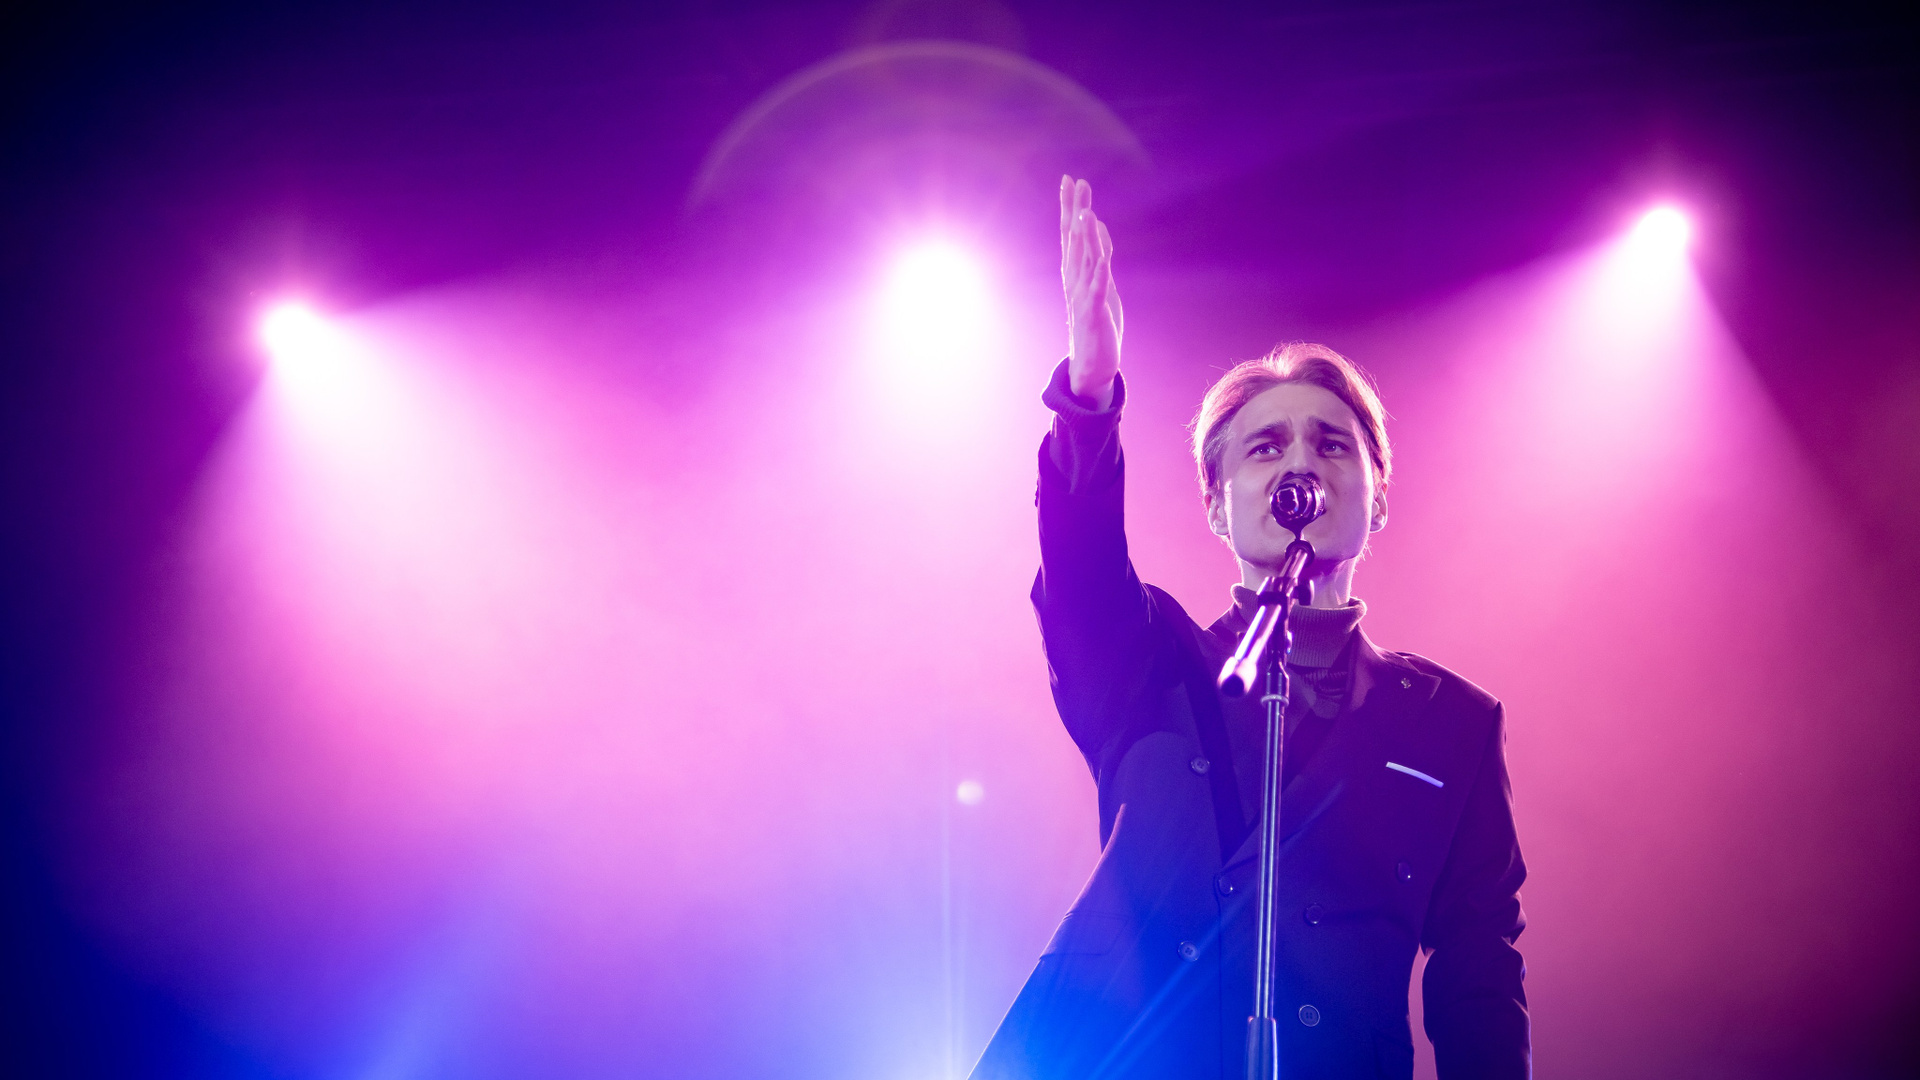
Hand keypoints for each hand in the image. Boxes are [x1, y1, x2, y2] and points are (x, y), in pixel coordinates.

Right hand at [1060, 175, 1122, 409]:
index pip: (1071, 233)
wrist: (1091, 366)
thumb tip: (1099, 226)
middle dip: (1074, 209)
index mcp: (1075, 273)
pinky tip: (1103, 255)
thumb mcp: (1101, 284)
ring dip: (1085, 236)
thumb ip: (1099, 255)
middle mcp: (1075, 280)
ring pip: (1084, 260)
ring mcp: (1083, 296)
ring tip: (1084, 211)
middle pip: (1074, 239)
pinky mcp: (1096, 313)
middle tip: (1073, 182)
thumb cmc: (1096, 324)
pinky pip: (1098, 288)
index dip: (1069, 206)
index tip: (1069, 180)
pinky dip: (1100, 271)